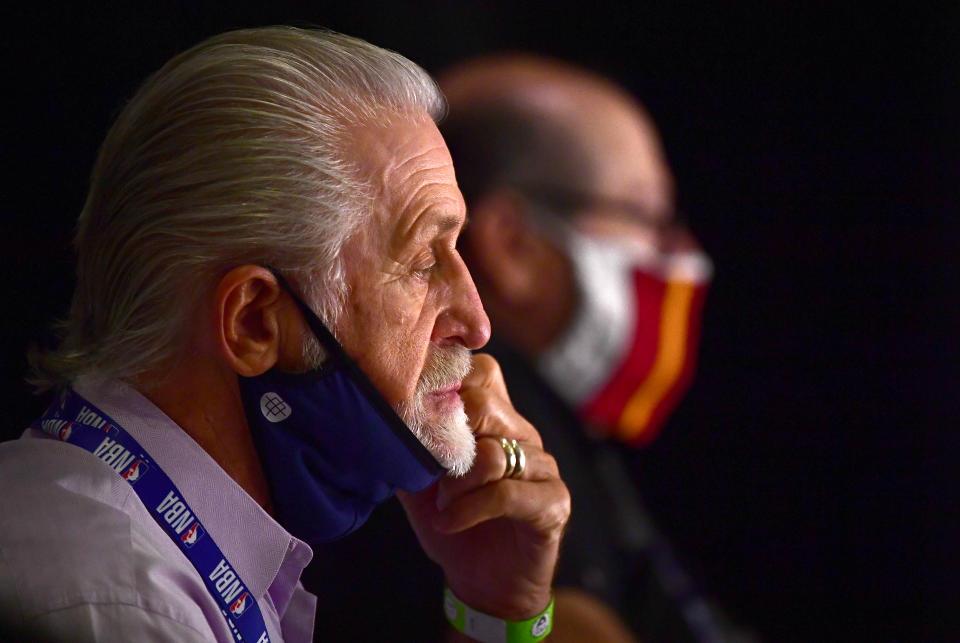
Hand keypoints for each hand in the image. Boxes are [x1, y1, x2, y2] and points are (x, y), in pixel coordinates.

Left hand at [397, 353, 569, 619]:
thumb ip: (407, 443)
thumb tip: (375, 411)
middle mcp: (524, 434)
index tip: (417, 409)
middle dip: (447, 436)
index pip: (481, 370)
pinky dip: (469, 509)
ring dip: (456, 484)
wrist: (485, 584)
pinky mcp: (553, 502)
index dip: (447, 383)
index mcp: (497, 419)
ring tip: (442, 504)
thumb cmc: (453, 523)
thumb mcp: (419, 479)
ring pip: (494, 452)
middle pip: (485, 403)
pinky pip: (507, 493)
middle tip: (431, 470)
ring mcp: (543, 467)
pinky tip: (450, 522)